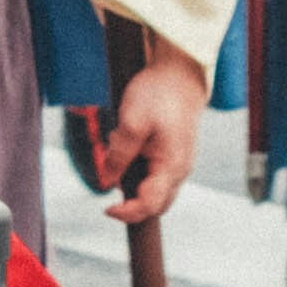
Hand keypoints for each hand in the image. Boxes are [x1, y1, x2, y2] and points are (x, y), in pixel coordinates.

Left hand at [93, 51, 207, 223]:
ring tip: (121, 146)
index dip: (127, 213)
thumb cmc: (158, 94)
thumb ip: (120, 154)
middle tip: (111, 178)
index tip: (106, 208)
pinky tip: (130, 144)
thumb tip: (107, 181)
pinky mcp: (175, 155)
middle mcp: (180, 170)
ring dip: (134, 182)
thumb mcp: (132, 121)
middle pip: (156, 205)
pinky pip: (157, 175)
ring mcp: (180, 163)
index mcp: (172, 166)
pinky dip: (139, 170)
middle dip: (131, 202)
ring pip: (156, 191)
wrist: (179, 73)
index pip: (150, 205)